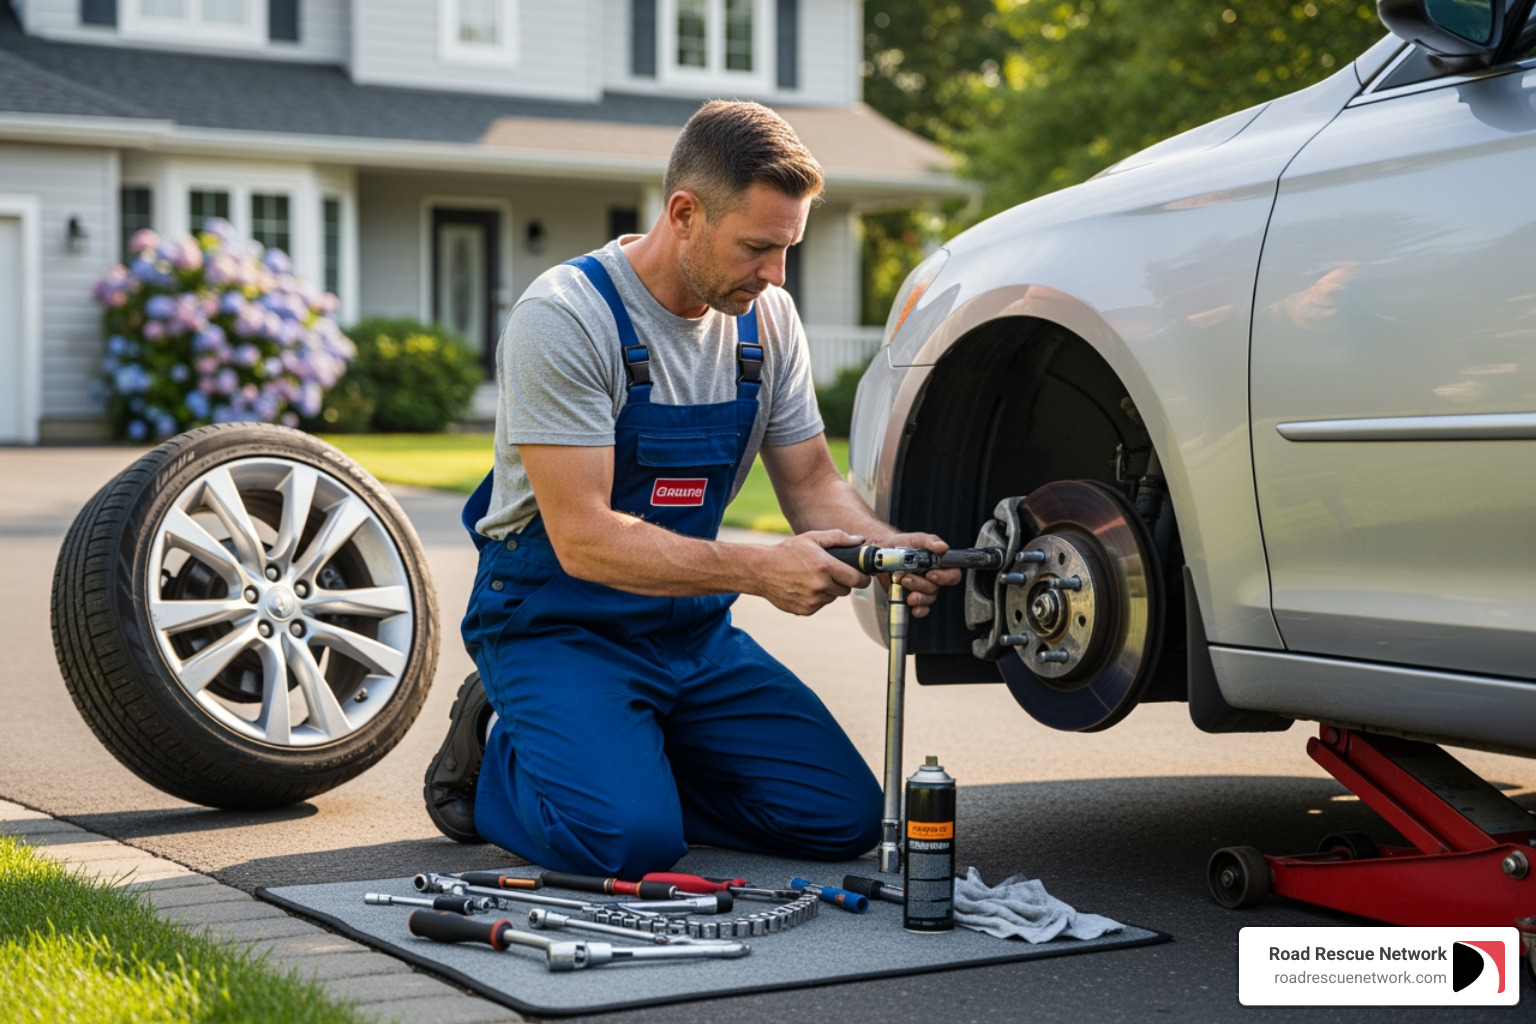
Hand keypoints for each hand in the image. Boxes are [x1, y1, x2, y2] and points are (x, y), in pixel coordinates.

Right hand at [754, 530, 870, 615]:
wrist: (761, 570)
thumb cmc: (787, 551)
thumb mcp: (812, 538)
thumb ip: (838, 538)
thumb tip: (860, 541)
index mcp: (825, 567)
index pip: (857, 580)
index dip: (862, 578)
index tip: (861, 576)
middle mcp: (820, 586)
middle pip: (846, 590)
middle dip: (842, 582)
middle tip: (830, 572)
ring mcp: (812, 600)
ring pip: (832, 598)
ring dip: (828, 590)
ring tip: (812, 578)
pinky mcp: (805, 610)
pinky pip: (819, 605)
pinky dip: (816, 598)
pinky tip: (803, 587)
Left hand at [881, 532, 961, 618]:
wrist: (882, 552)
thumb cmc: (902, 545)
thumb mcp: (916, 539)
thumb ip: (929, 541)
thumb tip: (942, 547)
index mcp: (938, 564)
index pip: (953, 575)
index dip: (945, 577)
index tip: (931, 574)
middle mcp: (933, 578)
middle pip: (936, 588)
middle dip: (921, 584)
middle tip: (907, 577)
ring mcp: (922, 589)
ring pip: (928, 599)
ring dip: (917, 595)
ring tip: (903, 584)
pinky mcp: (911, 597)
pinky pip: (921, 608)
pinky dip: (918, 609)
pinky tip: (911, 605)